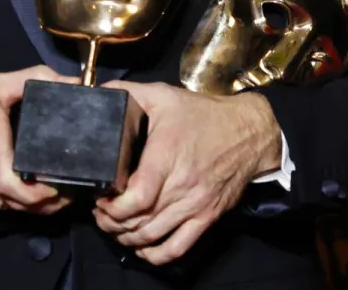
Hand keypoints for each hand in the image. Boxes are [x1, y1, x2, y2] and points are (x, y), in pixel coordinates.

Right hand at [0, 65, 74, 213]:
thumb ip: (38, 79)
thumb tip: (74, 81)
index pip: (15, 185)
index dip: (39, 194)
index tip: (59, 188)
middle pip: (11, 199)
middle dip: (39, 200)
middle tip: (60, 192)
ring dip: (19, 203)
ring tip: (40, 193)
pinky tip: (9, 190)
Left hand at [93, 82, 282, 264]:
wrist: (249, 133)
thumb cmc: (204, 115)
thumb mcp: (165, 95)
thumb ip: (129, 93)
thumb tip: (98, 94)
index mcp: (167, 156)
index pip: (136, 198)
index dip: (112, 207)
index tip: (100, 199)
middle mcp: (181, 185)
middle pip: (139, 221)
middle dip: (112, 223)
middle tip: (101, 213)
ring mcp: (195, 205)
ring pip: (154, 236)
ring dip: (128, 237)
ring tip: (115, 227)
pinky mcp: (206, 217)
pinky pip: (178, 247)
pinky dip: (156, 254)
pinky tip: (141, 248)